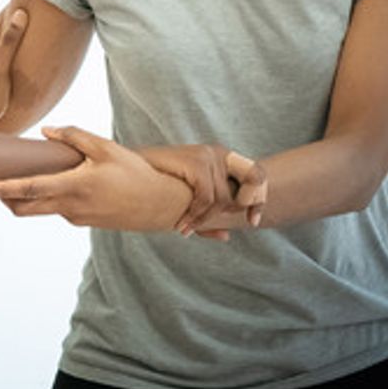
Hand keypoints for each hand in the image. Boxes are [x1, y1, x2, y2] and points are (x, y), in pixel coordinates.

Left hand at [0, 6, 26, 124]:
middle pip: (5, 20)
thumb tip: (20, 14)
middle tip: (45, 6)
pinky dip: (10, 40)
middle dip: (22, 13)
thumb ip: (8, 42)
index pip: (7, 12)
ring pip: (1, 32)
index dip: (24, 2)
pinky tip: (18, 46)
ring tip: (35, 22)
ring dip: (16, 27)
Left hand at [0, 125, 196, 231]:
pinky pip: (58, 208)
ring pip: (41, 208)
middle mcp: (70, 207)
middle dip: (4, 197)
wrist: (160, 204)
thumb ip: (74, 137)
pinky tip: (55, 182)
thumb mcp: (106, 147)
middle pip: (24, 207)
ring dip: (27, 196)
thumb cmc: (135, 173)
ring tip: (23, 175)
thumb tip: (47, 131)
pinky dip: (48, 197)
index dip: (0, 189)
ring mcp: (76, 217)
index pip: (27, 189)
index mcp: (73, 187)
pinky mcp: (84, 221)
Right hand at [141, 144, 268, 235]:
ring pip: (222, 199)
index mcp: (221, 158)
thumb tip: (227, 235)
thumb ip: (206, 218)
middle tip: (200, 226)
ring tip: (184, 228)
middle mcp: (218, 153)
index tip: (254, 221)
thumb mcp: (186, 203)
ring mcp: (208, 156)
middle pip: (244, 190)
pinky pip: (207, 198)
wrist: (128, 169)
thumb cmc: (156, 185)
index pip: (257, 175)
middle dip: (230, 213)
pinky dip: (195, 215)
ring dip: (203, 219)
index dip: (259, 199)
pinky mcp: (197, 162)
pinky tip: (182, 224)